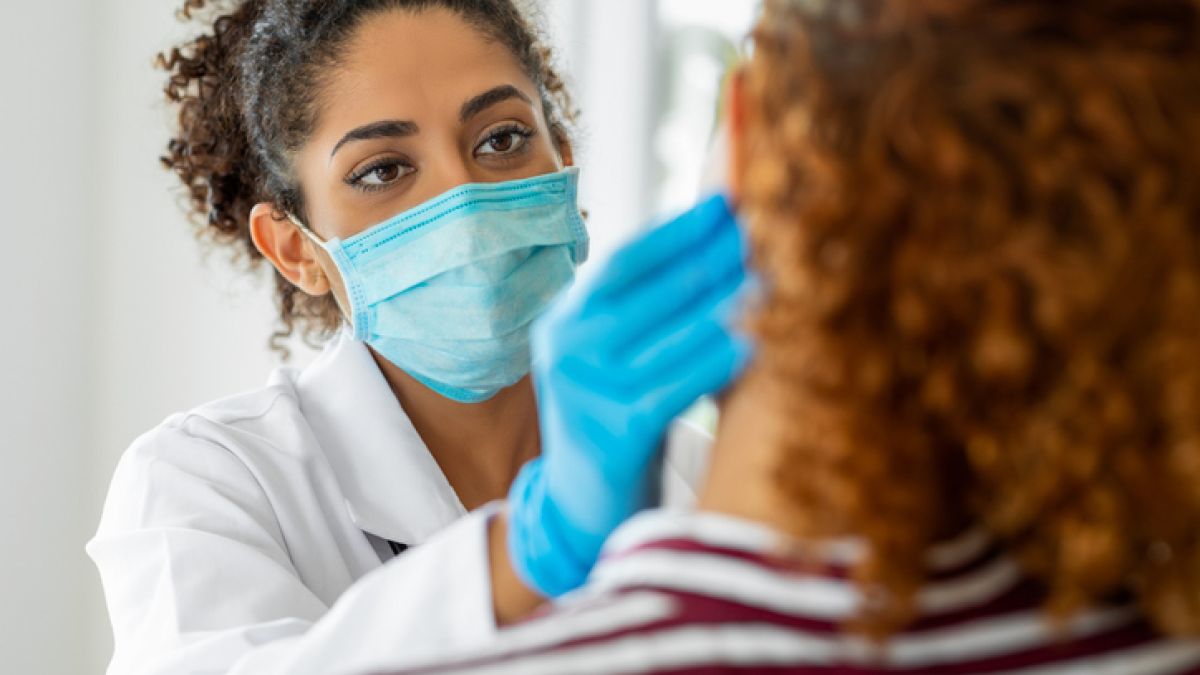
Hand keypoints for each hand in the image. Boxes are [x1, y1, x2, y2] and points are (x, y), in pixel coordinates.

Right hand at [506, 194, 754, 596]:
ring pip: (663, 338)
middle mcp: (563, 351)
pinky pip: (672, 389)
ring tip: (768, 282)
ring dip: (720, 305)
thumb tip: (714, 243)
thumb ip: (646, 308)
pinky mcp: (610, 436)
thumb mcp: (616, 356)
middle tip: (758, 234)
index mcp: (563, 321)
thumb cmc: (618, 416)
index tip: (725, 204)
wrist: (583, 506)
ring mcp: (582, 394)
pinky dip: (713, 365)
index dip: (677, 231)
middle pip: (647, 293)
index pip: (624, 262)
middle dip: (707, 260)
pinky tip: (751, 344)